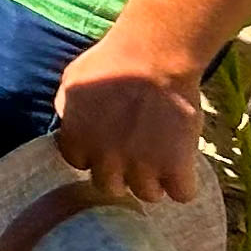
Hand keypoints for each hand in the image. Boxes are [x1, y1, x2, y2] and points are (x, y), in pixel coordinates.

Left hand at [53, 27, 209, 205]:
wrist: (153, 56)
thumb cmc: (112, 61)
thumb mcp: (73, 80)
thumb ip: (68, 109)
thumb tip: (69, 124)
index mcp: (78, 141)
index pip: (79, 163)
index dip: (93, 153)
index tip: (105, 143)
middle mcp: (106, 160)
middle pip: (110, 187)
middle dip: (121, 174)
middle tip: (133, 157)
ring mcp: (142, 167)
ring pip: (146, 194)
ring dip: (152, 181)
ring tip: (160, 161)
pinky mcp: (176, 167)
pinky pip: (181, 194)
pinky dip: (183, 184)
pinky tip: (181, 169)